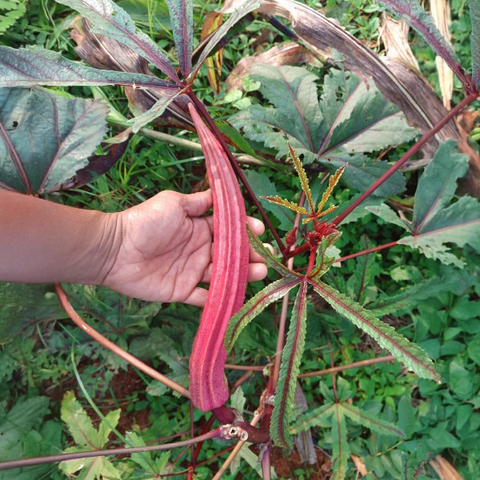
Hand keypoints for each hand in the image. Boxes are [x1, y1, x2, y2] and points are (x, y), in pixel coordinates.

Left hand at [102, 190, 267, 304]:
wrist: (116, 249)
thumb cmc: (146, 221)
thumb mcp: (174, 203)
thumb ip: (199, 202)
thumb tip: (219, 191)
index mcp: (199, 228)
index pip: (228, 230)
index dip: (245, 230)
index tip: (259, 230)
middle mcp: (199, 249)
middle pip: (230, 254)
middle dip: (250, 255)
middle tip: (265, 256)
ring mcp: (191, 272)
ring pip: (222, 275)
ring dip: (242, 275)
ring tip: (260, 273)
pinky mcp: (182, 291)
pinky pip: (204, 297)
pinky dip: (219, 299)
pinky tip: (237, 296)